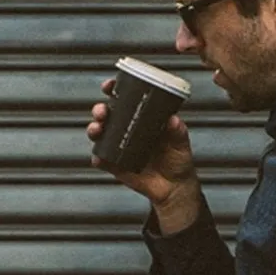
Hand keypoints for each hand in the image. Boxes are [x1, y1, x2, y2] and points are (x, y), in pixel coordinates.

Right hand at [87, 78, 202, 233]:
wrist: (174, 188)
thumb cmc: (178, 160)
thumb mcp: (181, 143)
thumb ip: (177, 132)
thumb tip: (173, 119)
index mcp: (141, 118)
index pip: (124, 99)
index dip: (113, 90)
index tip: (109, 86)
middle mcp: (127, 129)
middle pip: (107, 114)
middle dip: (99, 109)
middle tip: (102, 111)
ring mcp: (119, 147)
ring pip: (99, 134)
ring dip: (94, 129)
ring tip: (97, 129)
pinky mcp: (115, 165)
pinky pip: (101, 160)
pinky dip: (98, 158)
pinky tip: (99, 157)